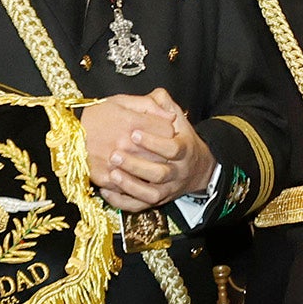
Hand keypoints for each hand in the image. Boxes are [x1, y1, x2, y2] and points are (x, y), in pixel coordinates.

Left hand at [81, 89, 217, 211]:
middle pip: (160, 173)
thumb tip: (156, 96)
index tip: (134, 132)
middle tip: (115, 153)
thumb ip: (164, 105)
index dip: (154, 142)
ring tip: (112, 173)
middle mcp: (177, 173)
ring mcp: (167, 189)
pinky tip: (106, 191)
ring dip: (130, 185)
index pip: (173, 149)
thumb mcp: (177, 118)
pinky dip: (122, 202)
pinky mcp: (156, 201)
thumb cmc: (180, 138)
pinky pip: (139, 207)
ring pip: (150, 194)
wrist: (195, 169)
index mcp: (184, 150)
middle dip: (137, 165)